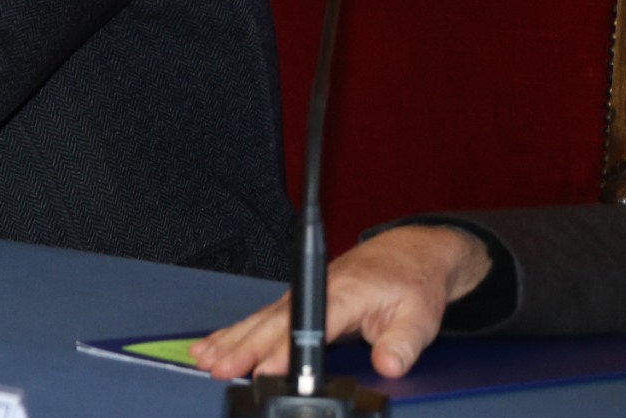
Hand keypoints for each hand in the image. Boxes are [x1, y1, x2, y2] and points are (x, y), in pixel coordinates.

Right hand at [192, 225, 494, 379]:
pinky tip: (216, 343)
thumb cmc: (412, 283)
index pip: (306, 325)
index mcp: (343, 293)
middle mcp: (316, 291)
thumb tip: (389, 366)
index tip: (264, 370)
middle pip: (273, 322)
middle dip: (243, 346)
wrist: (409, 255)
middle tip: (218, 367)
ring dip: (231, 338)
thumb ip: (403, 343)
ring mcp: (303, 295)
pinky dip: (237, 331)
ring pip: (261, 319)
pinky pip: (263, 318)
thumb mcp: (421, 316)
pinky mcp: (299, 301)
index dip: (282, 349)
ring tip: (205, 357)